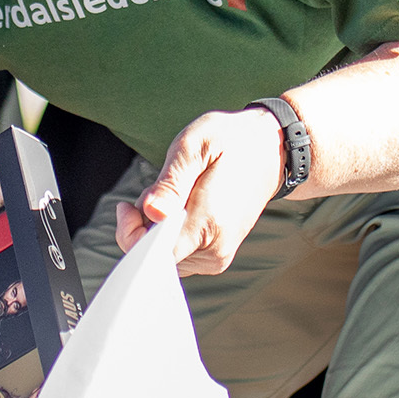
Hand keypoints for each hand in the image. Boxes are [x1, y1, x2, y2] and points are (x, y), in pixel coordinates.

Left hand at [115, 107, 283, 275]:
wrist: (271, 148)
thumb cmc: (231, 142)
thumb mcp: (195, 146)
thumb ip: (171, 183)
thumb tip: (151, 213)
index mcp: (209, 225)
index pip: (155, 254)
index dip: (131, 233)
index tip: (128, 205)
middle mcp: (215, 250)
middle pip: (156, 255)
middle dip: (145, 224)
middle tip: (159, 189)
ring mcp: (217, 256)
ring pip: (166, 254)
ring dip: (158, 227)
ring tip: (177, 193)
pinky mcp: (216, 254)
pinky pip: (179, 252)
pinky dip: (171, 231)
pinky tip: (182, 205)